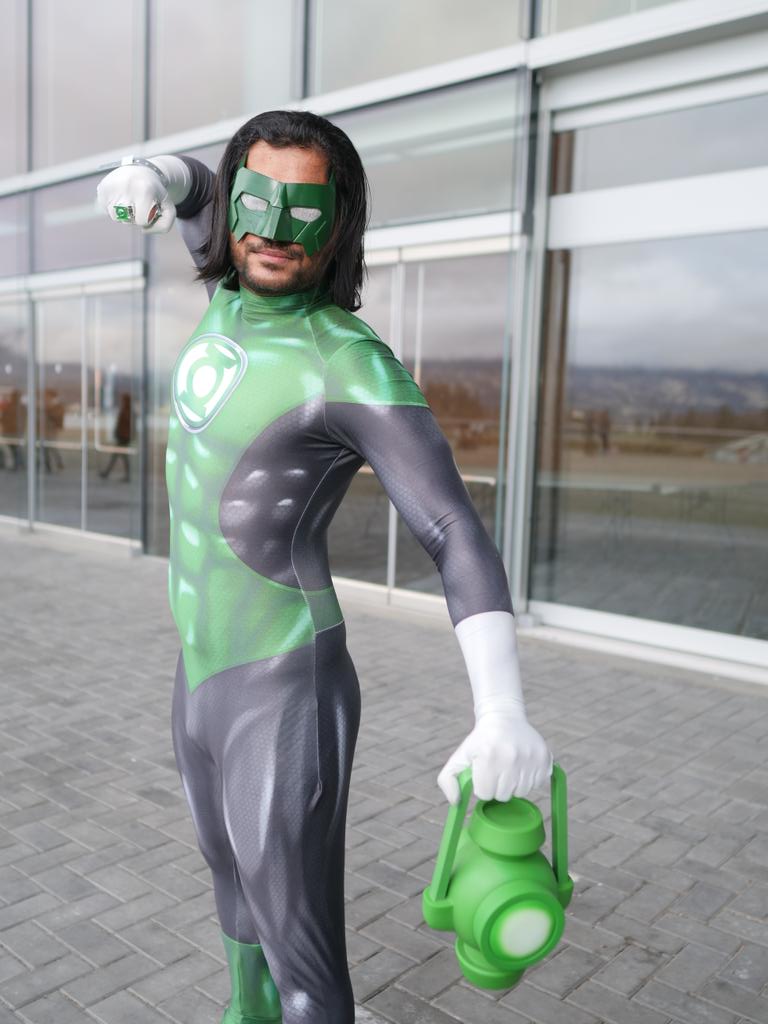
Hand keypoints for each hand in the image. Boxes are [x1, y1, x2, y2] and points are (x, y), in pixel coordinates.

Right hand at [95, 164, 175, 233]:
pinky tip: (121, 197)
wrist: (140, 170)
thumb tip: (143, 230)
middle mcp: (126, 186)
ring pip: (115, 217)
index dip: (147, 219)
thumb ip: (164, 226)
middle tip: (139, 202)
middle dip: (135, 217)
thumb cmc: (155, 193)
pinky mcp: (101, 188)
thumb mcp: (168, 208)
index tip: (149, 207)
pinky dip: (114, 208)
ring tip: (130, 200)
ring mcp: (111, 186)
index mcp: (144, 190)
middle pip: (127, 221)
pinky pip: (106, 210)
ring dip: (124, 214)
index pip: (142, 221)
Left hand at [437, 710, 552, 804]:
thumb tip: (456, 803)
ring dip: (513, 784)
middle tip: (496, 769)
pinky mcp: (545, 758)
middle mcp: (511, 757)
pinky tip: (521, 765)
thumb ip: (447, 780)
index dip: (482, 785)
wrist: (503, 717)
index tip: (483, 772)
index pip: (485, 794)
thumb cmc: (480, 741)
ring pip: (521, 793)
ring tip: (508, 767)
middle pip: (503, 796)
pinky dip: (529, 779)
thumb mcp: (459, 757)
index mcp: (488, 756)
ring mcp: (530, 758)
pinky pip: (537, 784)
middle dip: (497, 786)